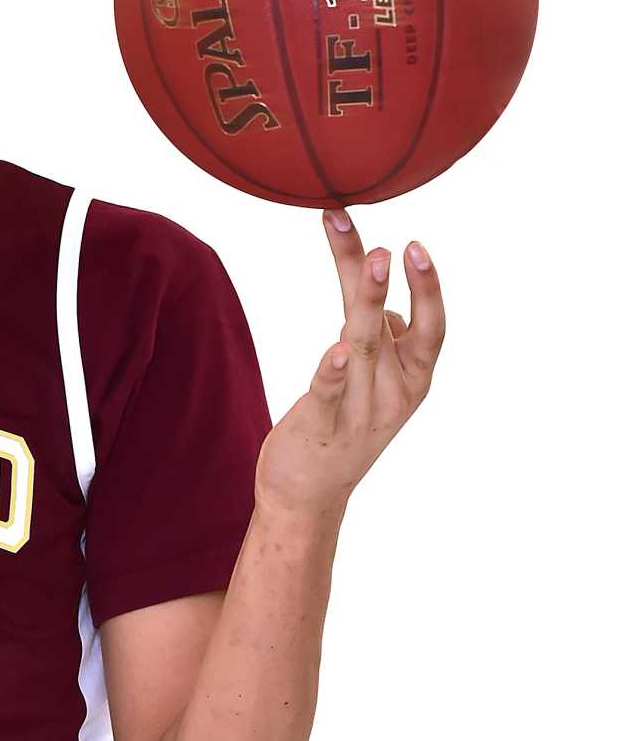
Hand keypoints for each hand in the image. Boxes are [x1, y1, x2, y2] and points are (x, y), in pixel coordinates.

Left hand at [254, 210, 446, 523]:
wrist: (309, 495)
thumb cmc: (343, 425)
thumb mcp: (373, 379)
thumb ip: (382, 339)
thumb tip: (393, 309)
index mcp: (412, 378)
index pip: (432, 327)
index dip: (428, 287)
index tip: (414, 245)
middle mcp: (392, 393)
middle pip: (388, 326)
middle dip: (385, 283)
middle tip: (383, 245)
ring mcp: (360, 412)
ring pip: (362, 348)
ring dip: (367, 303)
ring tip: (370, 261)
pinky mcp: (322, 427)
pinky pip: (330, 393)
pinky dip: (333, 371)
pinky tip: (335, 350)